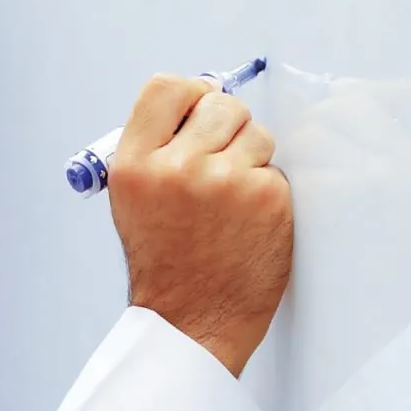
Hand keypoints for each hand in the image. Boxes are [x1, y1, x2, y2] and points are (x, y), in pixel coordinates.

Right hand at [107, 75, 293, 374]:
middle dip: (226, 130)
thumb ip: (157, 148)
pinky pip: (277, 171)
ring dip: (251, 160)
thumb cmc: (165, 261)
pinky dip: (268, 193)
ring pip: (257, 134)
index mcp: (134, 166)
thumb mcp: (132, 200)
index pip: (167, 87)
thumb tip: (204, 96)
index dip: (190, 96)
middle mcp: (176, 168)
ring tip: (231, 203)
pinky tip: (248, 224)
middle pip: (221, 104)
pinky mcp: (267, 199)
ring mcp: (225, 182)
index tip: (199, 114)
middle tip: (218, 168)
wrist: (191, 323)